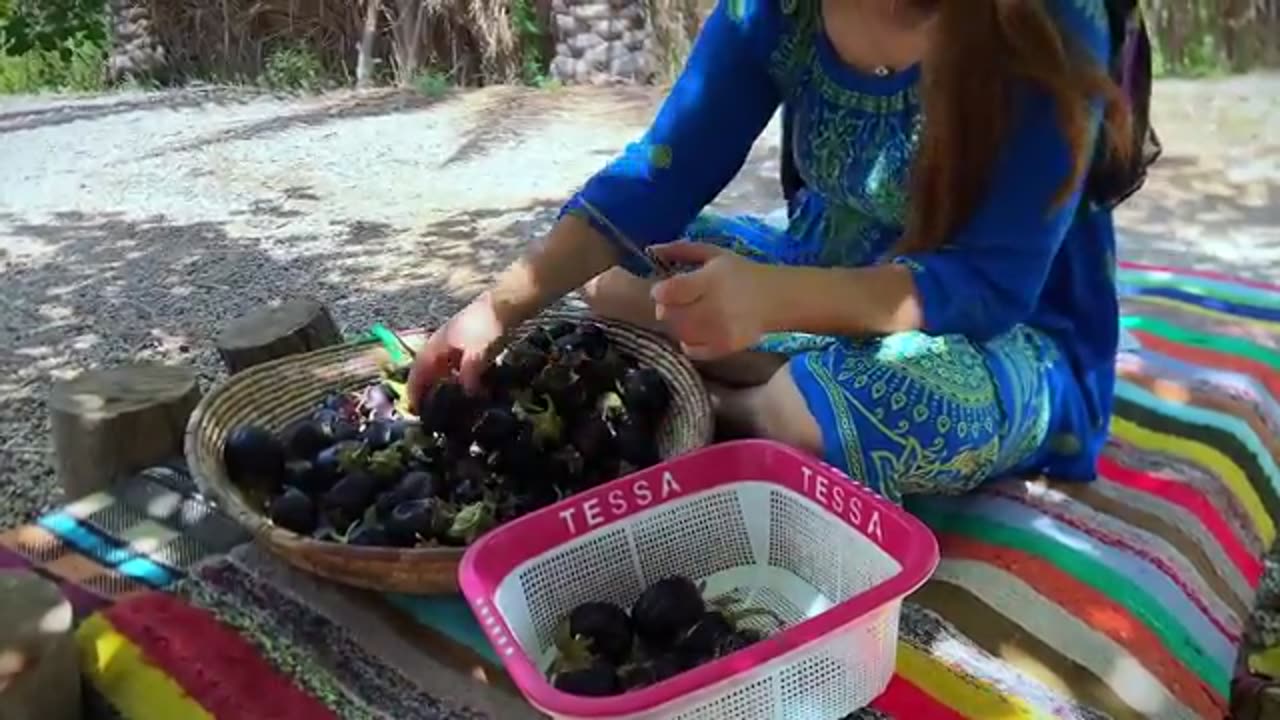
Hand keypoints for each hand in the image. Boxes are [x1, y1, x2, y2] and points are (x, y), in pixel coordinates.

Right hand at [407, 292, 506, 405]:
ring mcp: (456, 344)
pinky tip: (469, 388)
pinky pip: (458, 365)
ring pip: (444, 368)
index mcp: (437, 345)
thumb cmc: (486, 326)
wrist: (505, 305)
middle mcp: (442, 345)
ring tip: (448, 404)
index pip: (418, 370)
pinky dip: (458, 378)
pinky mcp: (470, 345)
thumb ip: (468, 374)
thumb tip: (467, 394)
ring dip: (443, 384)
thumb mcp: (476, 353)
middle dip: (427, 389)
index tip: (413, 407)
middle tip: (429, 411)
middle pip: (429, 370)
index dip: (414, 388)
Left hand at [648, 241, 775, 360]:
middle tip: (675, 304)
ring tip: (688, 315)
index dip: (660, 292)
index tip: (662, 290)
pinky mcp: (725, 348)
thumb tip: (651, 249)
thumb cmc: (739, 273)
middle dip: (666, 309)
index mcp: (711, 280)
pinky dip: (688, 342)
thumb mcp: (713, 253)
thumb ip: (680, 250)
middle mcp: (716, 307)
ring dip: (676, 325)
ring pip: (680, 334)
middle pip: (671, 316)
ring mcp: (721, 331)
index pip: (670, 292)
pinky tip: (697, 330)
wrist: (774, 298)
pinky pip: (692, 351)